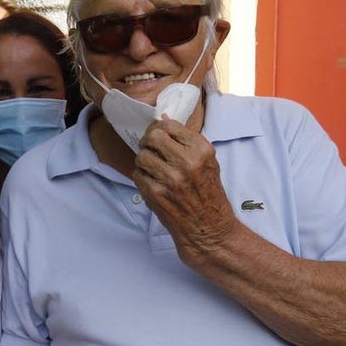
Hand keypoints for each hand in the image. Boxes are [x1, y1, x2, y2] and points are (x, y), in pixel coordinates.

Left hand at [133, 116, 238, 257]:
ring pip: (141, 156)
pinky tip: (153, 183)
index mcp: (201, 150)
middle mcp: (187, 162)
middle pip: (152, 137)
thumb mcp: (207, 162)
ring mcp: (170, 178)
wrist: (208, 227)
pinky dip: (142, 177)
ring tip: (153, 169)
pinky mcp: (156, 193)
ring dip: (144, 161)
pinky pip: (137, 175)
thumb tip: (162, 117)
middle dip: (148, 141)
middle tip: (151, 149)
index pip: (169, 126)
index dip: (160, 129)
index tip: (159, 136)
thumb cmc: (208, 193)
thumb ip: (185, 140)